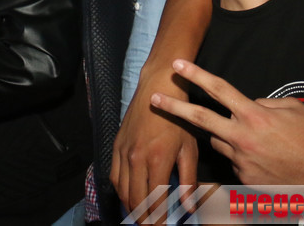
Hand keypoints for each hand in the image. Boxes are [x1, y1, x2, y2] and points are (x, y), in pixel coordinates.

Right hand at [112, 67, 197, 211]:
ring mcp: (124, 152)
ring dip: (130, 206)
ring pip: (122, 190)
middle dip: (142, 218)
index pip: (154, 201)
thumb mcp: (189, 149)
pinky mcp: (117, 145)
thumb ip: (188, 181)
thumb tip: (188, 207)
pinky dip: (120, 190)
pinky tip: (128, 195)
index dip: (157, 219)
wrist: (157, 89)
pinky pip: (114, 175)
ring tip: (140, 216)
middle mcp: (136, 158)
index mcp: (157, 160)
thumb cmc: (178, 118)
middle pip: (135, 199)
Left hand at [150, 60, 303, 184]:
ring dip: (225, 137)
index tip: (177, 65)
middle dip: (174, 107)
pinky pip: (234, 162)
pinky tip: (264, 158)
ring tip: (255, 139)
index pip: (218, 90)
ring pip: (219, 143)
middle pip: (201, 119)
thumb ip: (262, 103)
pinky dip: (241, 156)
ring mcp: (242, 161)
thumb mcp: (291, 109)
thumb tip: (246, 103)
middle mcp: (243, 138)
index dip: (196, 75)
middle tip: (154, 98)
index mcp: (255, 116)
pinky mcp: (246, 180)